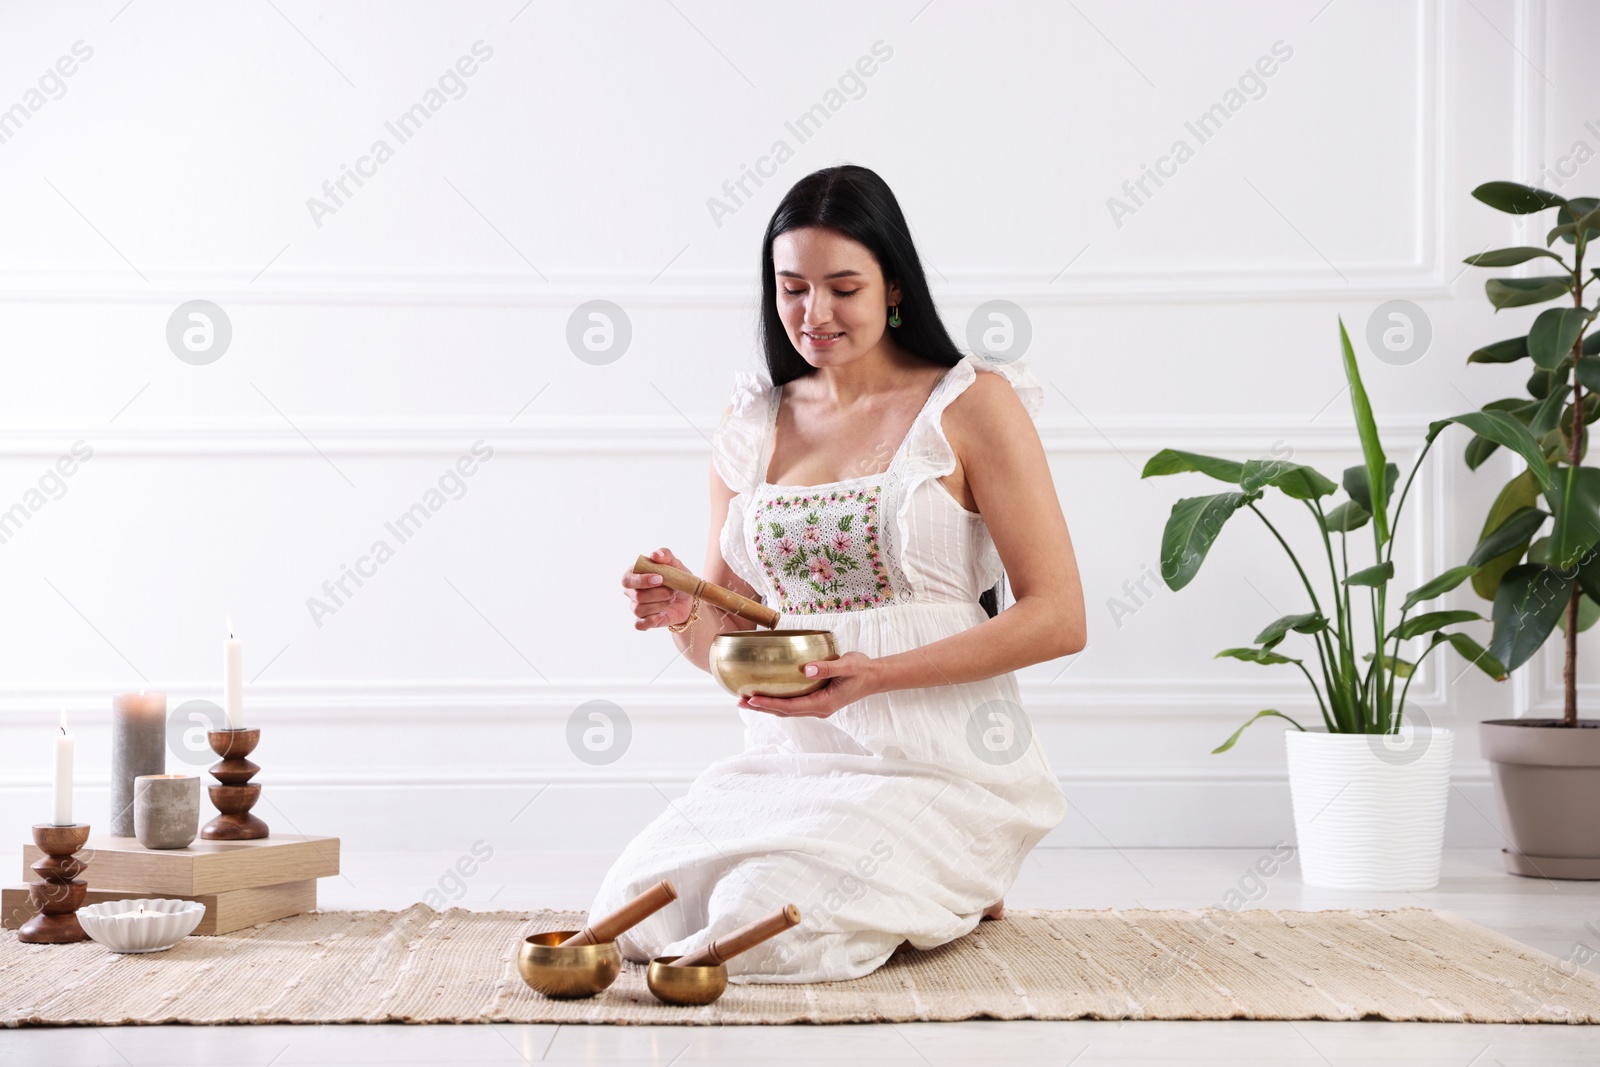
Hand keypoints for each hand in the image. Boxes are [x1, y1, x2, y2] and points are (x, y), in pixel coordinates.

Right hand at [623, 547, 692, 630]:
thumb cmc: (677, 578)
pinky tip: (663, 613)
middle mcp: (632, 592)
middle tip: (672, 591)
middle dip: (659, 594)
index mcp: (634, 575)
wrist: (689, 599)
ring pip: (639, 609)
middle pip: (637, 596)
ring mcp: (636, 607)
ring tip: (670, 599)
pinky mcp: (643, 621)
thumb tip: (654, 555)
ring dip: (660, 605)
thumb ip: (665, 554)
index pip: (627, 579)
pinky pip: (639, 624)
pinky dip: (652, 619)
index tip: (660, 578)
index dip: (642, 580)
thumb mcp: (675, 564)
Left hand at [737, 651, 880, 718]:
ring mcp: (818, 706)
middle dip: (762, 707)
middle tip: (740, 701)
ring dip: (767, 706)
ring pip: (787, 710)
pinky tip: (768, 694)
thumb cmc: (862, 670)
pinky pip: (793, 704)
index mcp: (824, 703)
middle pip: (784, 712)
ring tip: (747, 700)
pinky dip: (778, 701)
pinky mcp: (817, 701)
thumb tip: (806, 669)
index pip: (790, 707)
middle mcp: (818, 709)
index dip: (770, 703)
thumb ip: (827, 667)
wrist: (875, 677)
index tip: (752, 698)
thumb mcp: (847, 665)